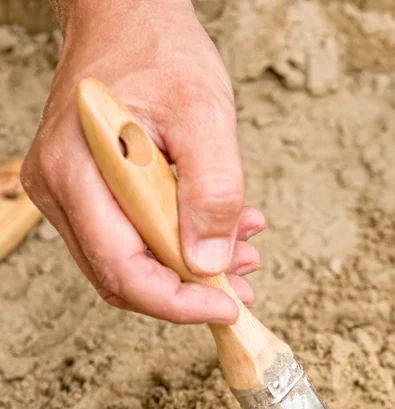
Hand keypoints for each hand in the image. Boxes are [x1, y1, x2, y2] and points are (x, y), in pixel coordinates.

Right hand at [22, 0, 263, 323]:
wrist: (132, 21)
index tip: (228, 306)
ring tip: (244, 250)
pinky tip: (225, 231)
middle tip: (244, 285)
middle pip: (125, 278)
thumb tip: (208, 264)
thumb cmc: (161, 56)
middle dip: (190, 292)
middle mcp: (62, 192)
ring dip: (193, 270)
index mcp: (78, 173)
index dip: (178, 304)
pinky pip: (136, 240)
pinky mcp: (91, 195)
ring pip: (133, 264)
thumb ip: (211, 190)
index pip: (123, 271)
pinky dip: (183, 245)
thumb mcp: (205, 116)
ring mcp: (72, 196)